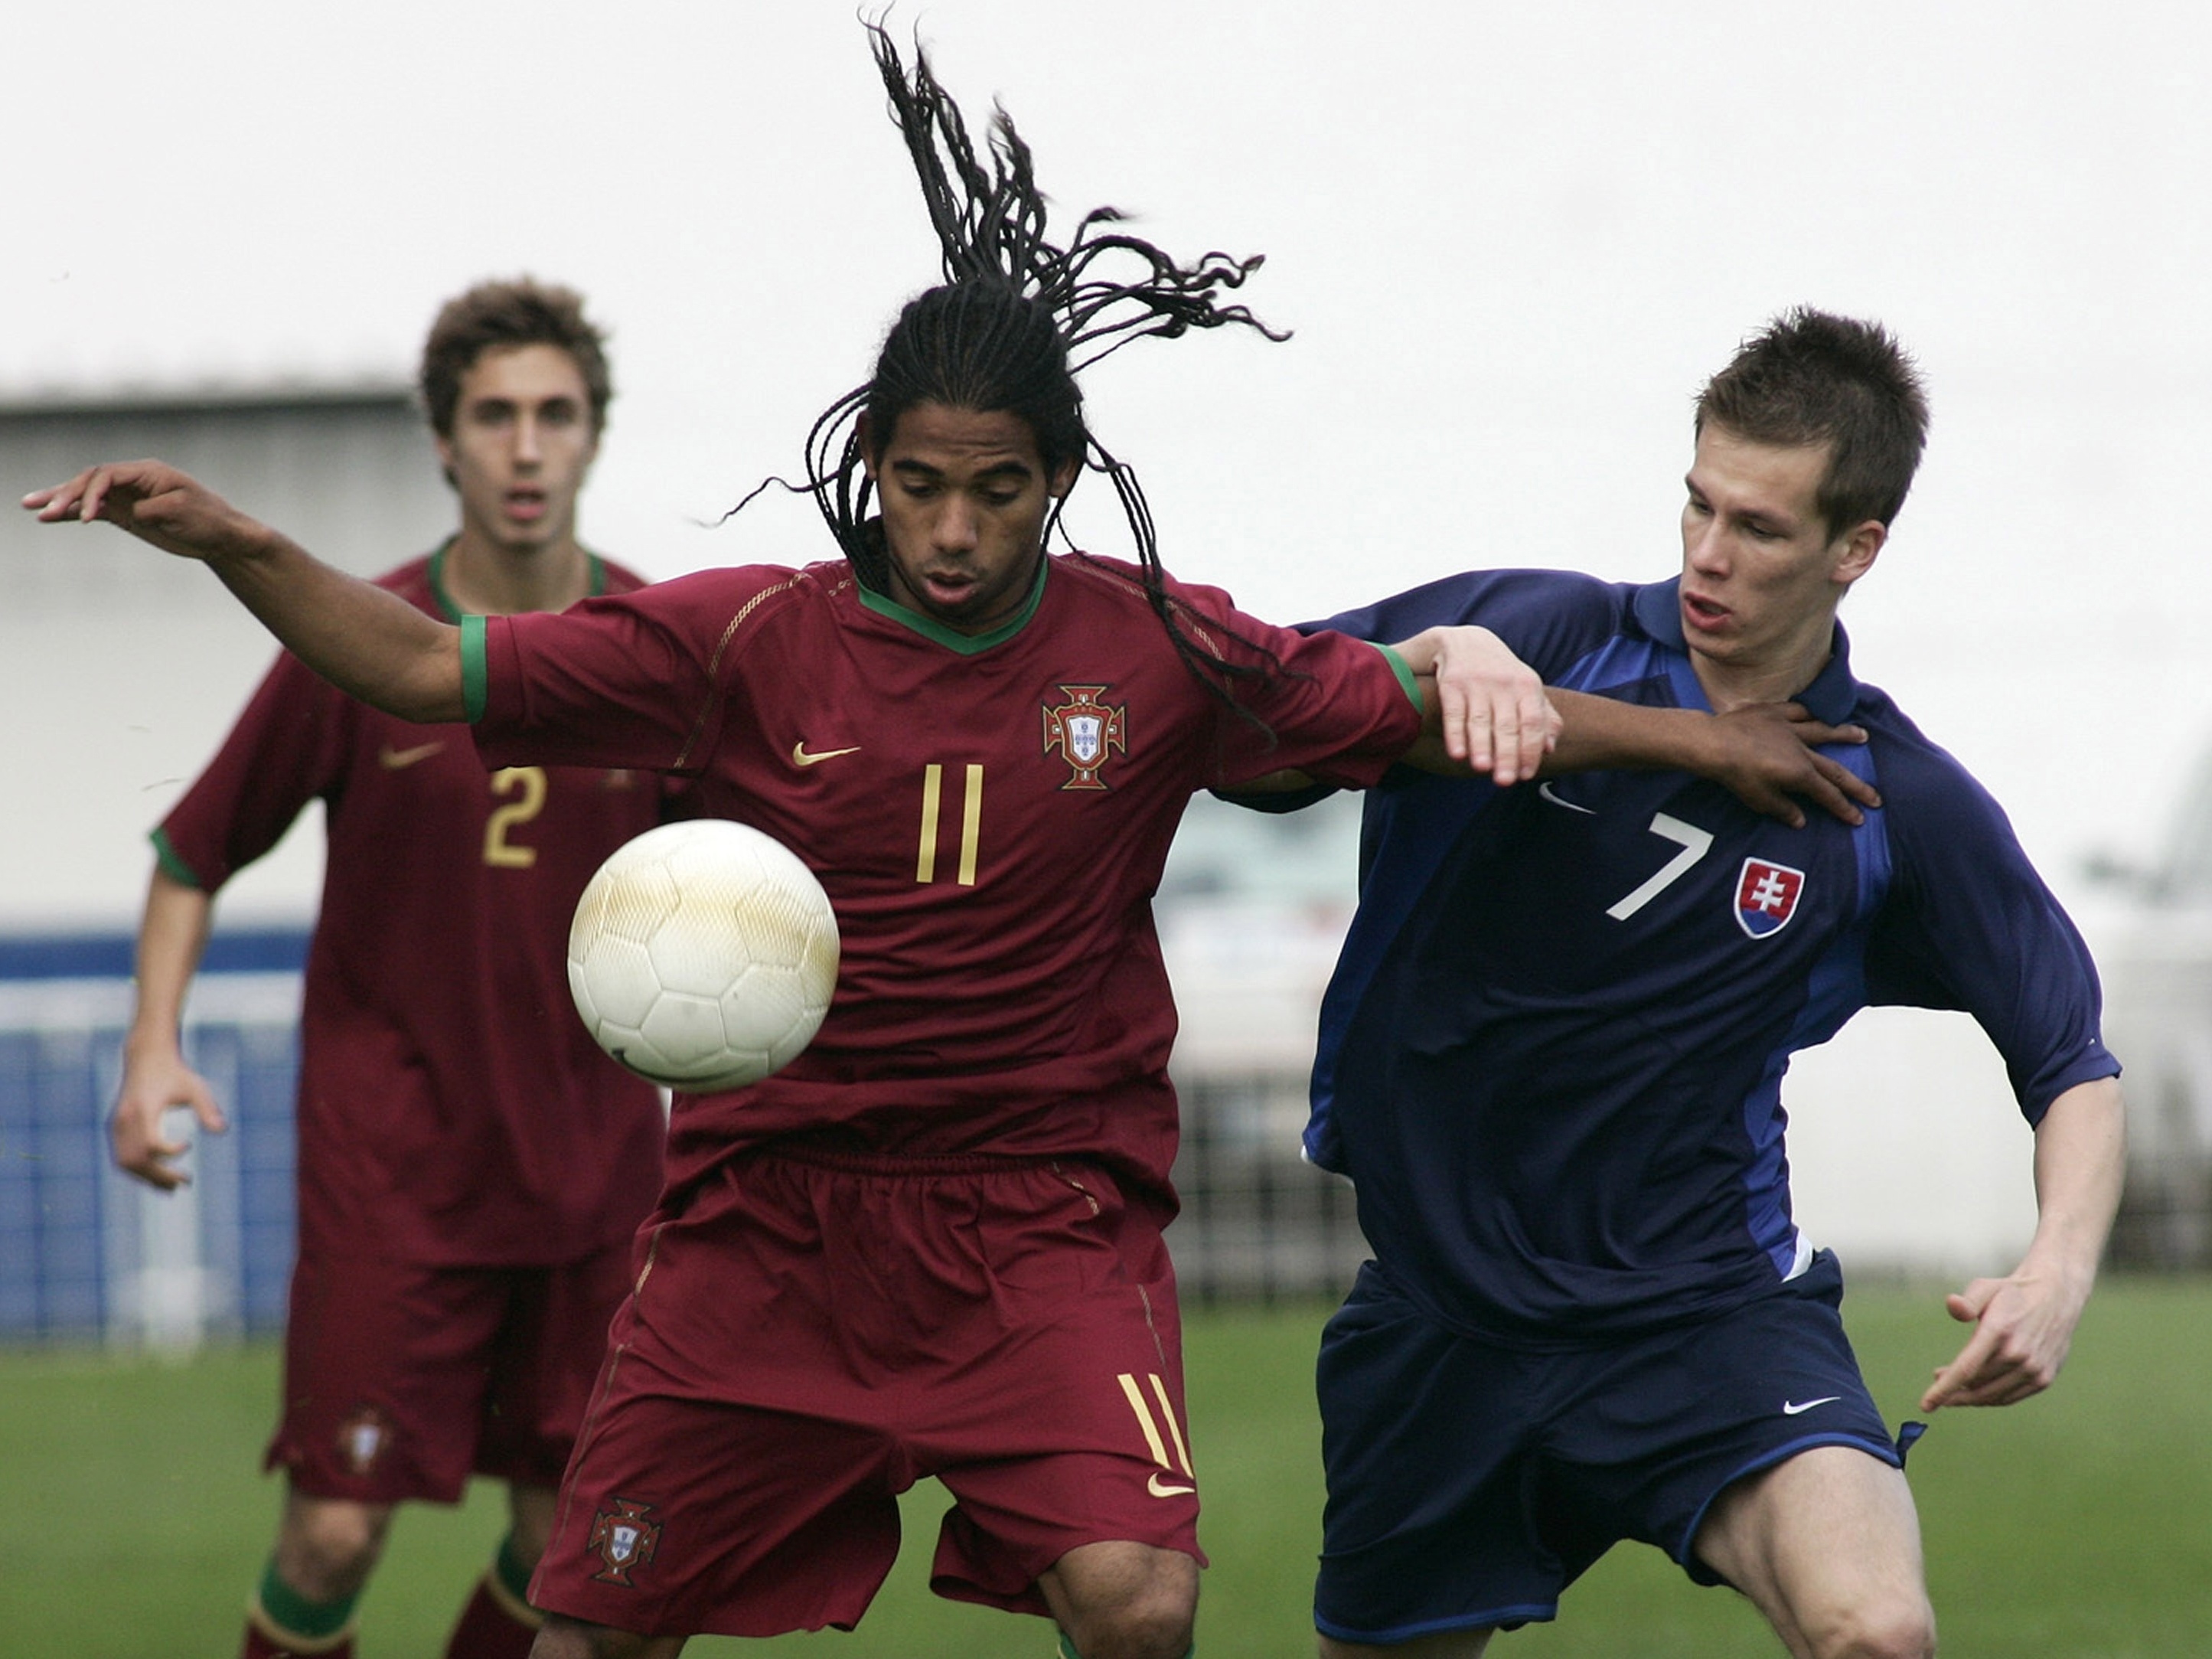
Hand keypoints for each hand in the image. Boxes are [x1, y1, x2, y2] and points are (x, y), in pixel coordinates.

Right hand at [22, 461, 257, 563]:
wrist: (222, 536)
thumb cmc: (208, 519)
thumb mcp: (182, 512)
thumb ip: (152, 509)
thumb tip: (130, 513)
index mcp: (147, 472)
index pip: (107, 475)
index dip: (91, 493)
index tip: (87, 517)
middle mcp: (133, 481)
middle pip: (90, 481)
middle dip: (65, 495)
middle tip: (42, 510)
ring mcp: (127, 496)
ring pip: (86, 494)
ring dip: (59, 500)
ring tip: (30, 507)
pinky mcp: (126, 513)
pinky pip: (93, 510)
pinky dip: (71, 513)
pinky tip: (49, 517)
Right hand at [110, 1044, 227, 1190]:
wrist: (146, 1057)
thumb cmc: (175, 1073)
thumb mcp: (195, 1087)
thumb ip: (207, 1108)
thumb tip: (222, 1130)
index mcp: (144, 1108)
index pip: (150, 1142)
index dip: (168, 1151)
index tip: (187, 1146)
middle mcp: (125, 1119)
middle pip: (136, 1159)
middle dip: (159, 1175)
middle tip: (185, 1183)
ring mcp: (116, 1125)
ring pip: (125, 1162)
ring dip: (146, 1177)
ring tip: (172, 1187)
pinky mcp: (114, 1127)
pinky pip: (122, 1156)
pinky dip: (138, 1169)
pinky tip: (158, 1175)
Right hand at [1403, 625, 1558, 785]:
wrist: (1465, 643)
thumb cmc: (1501, 674)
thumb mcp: (1526, 688)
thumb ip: (1543, 717)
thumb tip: (1549, 749)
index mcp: (1527, 685)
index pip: (1532, 721)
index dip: (1530, 749)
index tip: (1525, 775)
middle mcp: (1503, 683)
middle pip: (1507, 724)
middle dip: (1507, 754)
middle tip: (1505, 781)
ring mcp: (1476, 682)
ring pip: (1480, 720)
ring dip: (1481, 745)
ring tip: (1482, 769)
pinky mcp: (1451, 683)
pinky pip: (1454, 712)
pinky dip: (1455, 734)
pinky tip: (1457, 753)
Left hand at [1700, 704, 1879, 827]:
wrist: (1714, 742)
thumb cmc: (1735, 774)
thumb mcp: (1759, 799)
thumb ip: (1783, 809)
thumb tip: (1801, 821)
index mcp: (1799, 774)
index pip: (1828, 794)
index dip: (1844, 808)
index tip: (1859, 818)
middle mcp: (1801, 750)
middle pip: (1834, 769)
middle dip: (1856, 785)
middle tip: (1875, 796)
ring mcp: (1789, 728)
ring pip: (1823, 731)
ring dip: (1843, 735)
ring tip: (1862, 736)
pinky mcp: (1774, 713)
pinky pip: (1797, 711)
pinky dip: (1808, 713)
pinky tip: (1816, 714)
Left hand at [1920, 1267, 2086, 1409]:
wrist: (2056, 1296)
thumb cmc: (2012, 1293)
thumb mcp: (1986, 1288)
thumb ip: (1967, 1301)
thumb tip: (1952, 1305)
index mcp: (1999, 1331)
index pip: (1966, 1368)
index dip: (1943, 1390)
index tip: (1926, 1405)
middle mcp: (2018, 1354)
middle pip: (1975, 1384)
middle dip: (1952, 1389)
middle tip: (1937, 1378)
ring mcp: (2034, 1369)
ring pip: (1992, 1395)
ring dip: (1969, 1396)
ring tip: (1954, 1386)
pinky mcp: (2044, 1378)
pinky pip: (2010, 1397)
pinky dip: (1990, 1398)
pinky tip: (1977, 1390)